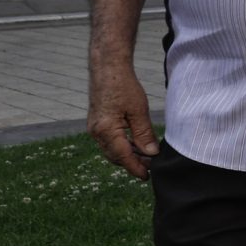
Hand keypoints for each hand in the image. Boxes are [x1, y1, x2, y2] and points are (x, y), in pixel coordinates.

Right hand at [88, 62, 159, 179]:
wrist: (107, 68)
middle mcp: (96, 132)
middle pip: (115, 156)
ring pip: (111, 150)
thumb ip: (144, 134)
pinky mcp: (96, 123)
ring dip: (127, 155)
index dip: (135, 168)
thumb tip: (151, 154)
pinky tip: (135, 145)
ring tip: (145, 157)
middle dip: (132, 163)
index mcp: (106, 130)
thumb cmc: (123, 86)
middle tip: (151, 167)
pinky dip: (121, 145)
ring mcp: (94, 128)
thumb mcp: (139, 111)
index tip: (147, 177)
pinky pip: (108, 141)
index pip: (122, 157)